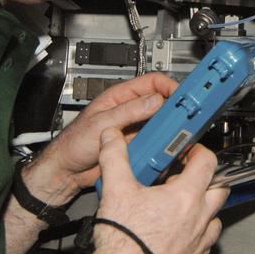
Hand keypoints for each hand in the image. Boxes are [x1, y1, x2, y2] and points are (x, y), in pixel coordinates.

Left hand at [21, 73, 178, 205]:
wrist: (67, 171)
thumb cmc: (73, 143)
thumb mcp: (101, 123)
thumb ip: (128, 111)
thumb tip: (154, 101)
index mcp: (119, 96)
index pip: (151, 82)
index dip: (169, 85)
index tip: (182, 95)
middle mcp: (129, 110)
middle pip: (160, 102)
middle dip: (174, 107)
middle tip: (187, 114)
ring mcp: (134, 128)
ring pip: (160, 123)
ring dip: (170, 127)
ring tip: (179, 131)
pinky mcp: (136, 145)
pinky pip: (155, 141)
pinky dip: (163, 144)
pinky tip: (167, 146)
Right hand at [91, 127, 227, 253]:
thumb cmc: (124, 244)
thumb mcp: (115, 190)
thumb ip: (115, 158)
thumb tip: (112, 139)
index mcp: (185, 197)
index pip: (207, 163)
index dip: (198, 151)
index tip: (187, 151)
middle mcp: (199, 220)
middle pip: (220, 189)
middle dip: (207, 178)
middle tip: (187, 176)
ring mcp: (199, 244)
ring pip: (215, 218)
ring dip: (205, 208)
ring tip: (183, 205)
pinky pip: (206, 244)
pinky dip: (198, 234)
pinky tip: (179, 233)